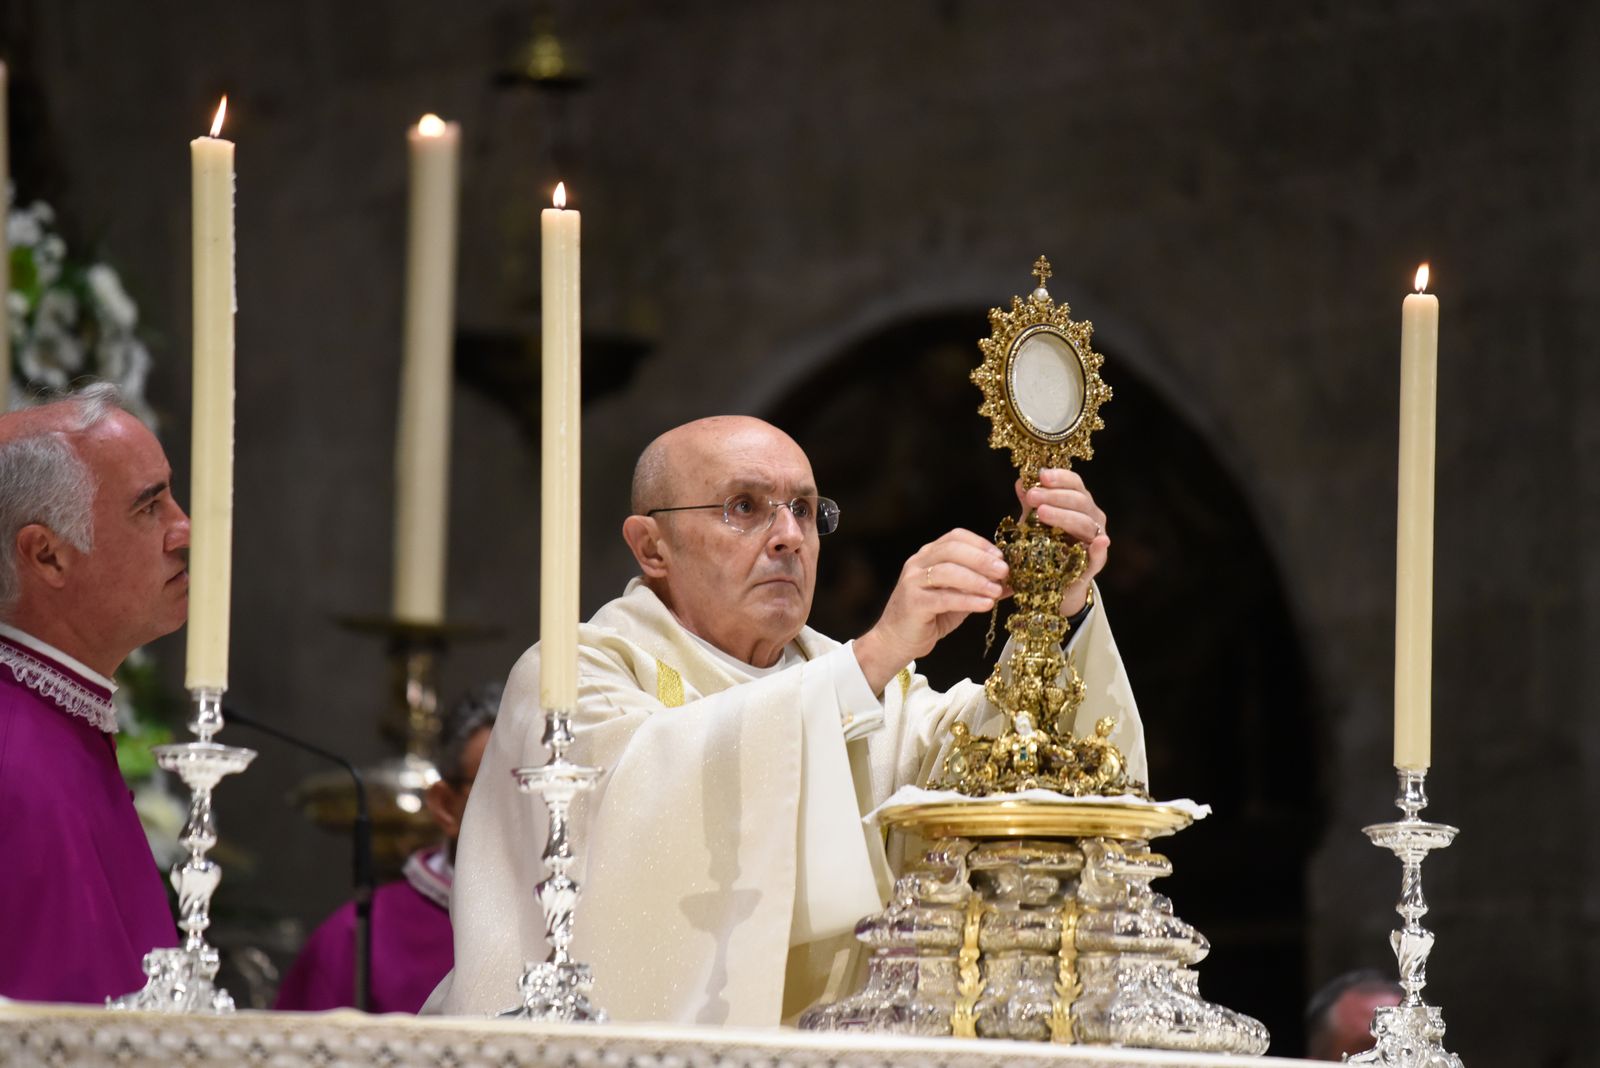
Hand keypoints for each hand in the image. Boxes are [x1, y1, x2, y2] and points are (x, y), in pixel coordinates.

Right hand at [853, 529, 1007, 693]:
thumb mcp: (958, 597)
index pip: (955, 537)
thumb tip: (1010, 582)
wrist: (897, 640)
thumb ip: (979, 586)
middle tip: (1004, 570)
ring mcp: (913, 582)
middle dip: (981, 559)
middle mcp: (918, 563)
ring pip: (948, 572)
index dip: (980, 544)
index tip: (1001, 556)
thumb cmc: (929, 617)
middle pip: (952, 550)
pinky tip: (986, 604)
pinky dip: (968, 600)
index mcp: (928, 555)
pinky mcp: (913, 603)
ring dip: (977, 580)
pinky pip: (944, 598)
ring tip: (996, 590)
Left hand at [1017, 468, 1108, 615]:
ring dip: (1064, 516)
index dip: (1060, 477)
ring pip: (1085, 523)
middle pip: (1079, 501)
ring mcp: (1095, 539)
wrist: (1052, 581)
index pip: (1074, 483)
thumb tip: (1021, 482)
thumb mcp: (1033, 522)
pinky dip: (1100, 547)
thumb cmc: (1044, 545)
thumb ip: (1030, 503)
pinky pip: (1100, 554)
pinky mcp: (1095, 562)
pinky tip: (1098, 542)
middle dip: (1054, 496)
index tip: (1041, 476)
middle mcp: (1091, 517)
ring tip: (1041, 513)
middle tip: (1032, 497)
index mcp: (1079, 503)